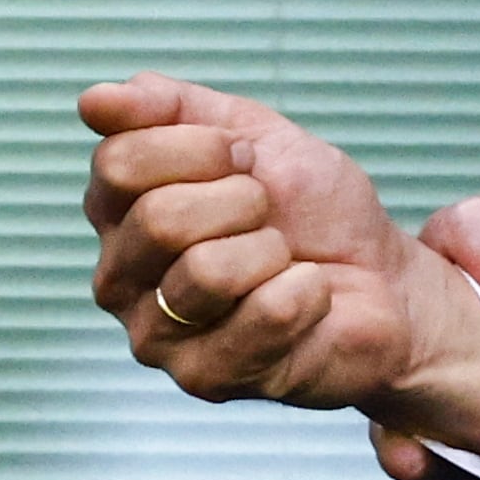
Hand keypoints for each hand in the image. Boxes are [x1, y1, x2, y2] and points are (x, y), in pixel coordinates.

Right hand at [80, 72, 479, 450]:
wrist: (384, 283)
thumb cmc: (313, 216)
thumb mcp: (250, 133)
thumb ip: (170, 109)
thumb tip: (95, 100)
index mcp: (120, 215)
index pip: (120, 163)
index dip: (202, 147)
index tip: (243, 160)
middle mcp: (121, 279)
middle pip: (157, 218)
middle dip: (241, 200)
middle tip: (267, 215)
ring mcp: (154, 334)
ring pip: (204, 271)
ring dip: (271, 251)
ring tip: (283, 262)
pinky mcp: (202, 379)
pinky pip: (263, 314)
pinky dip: (307, 294)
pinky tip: (305, 303)